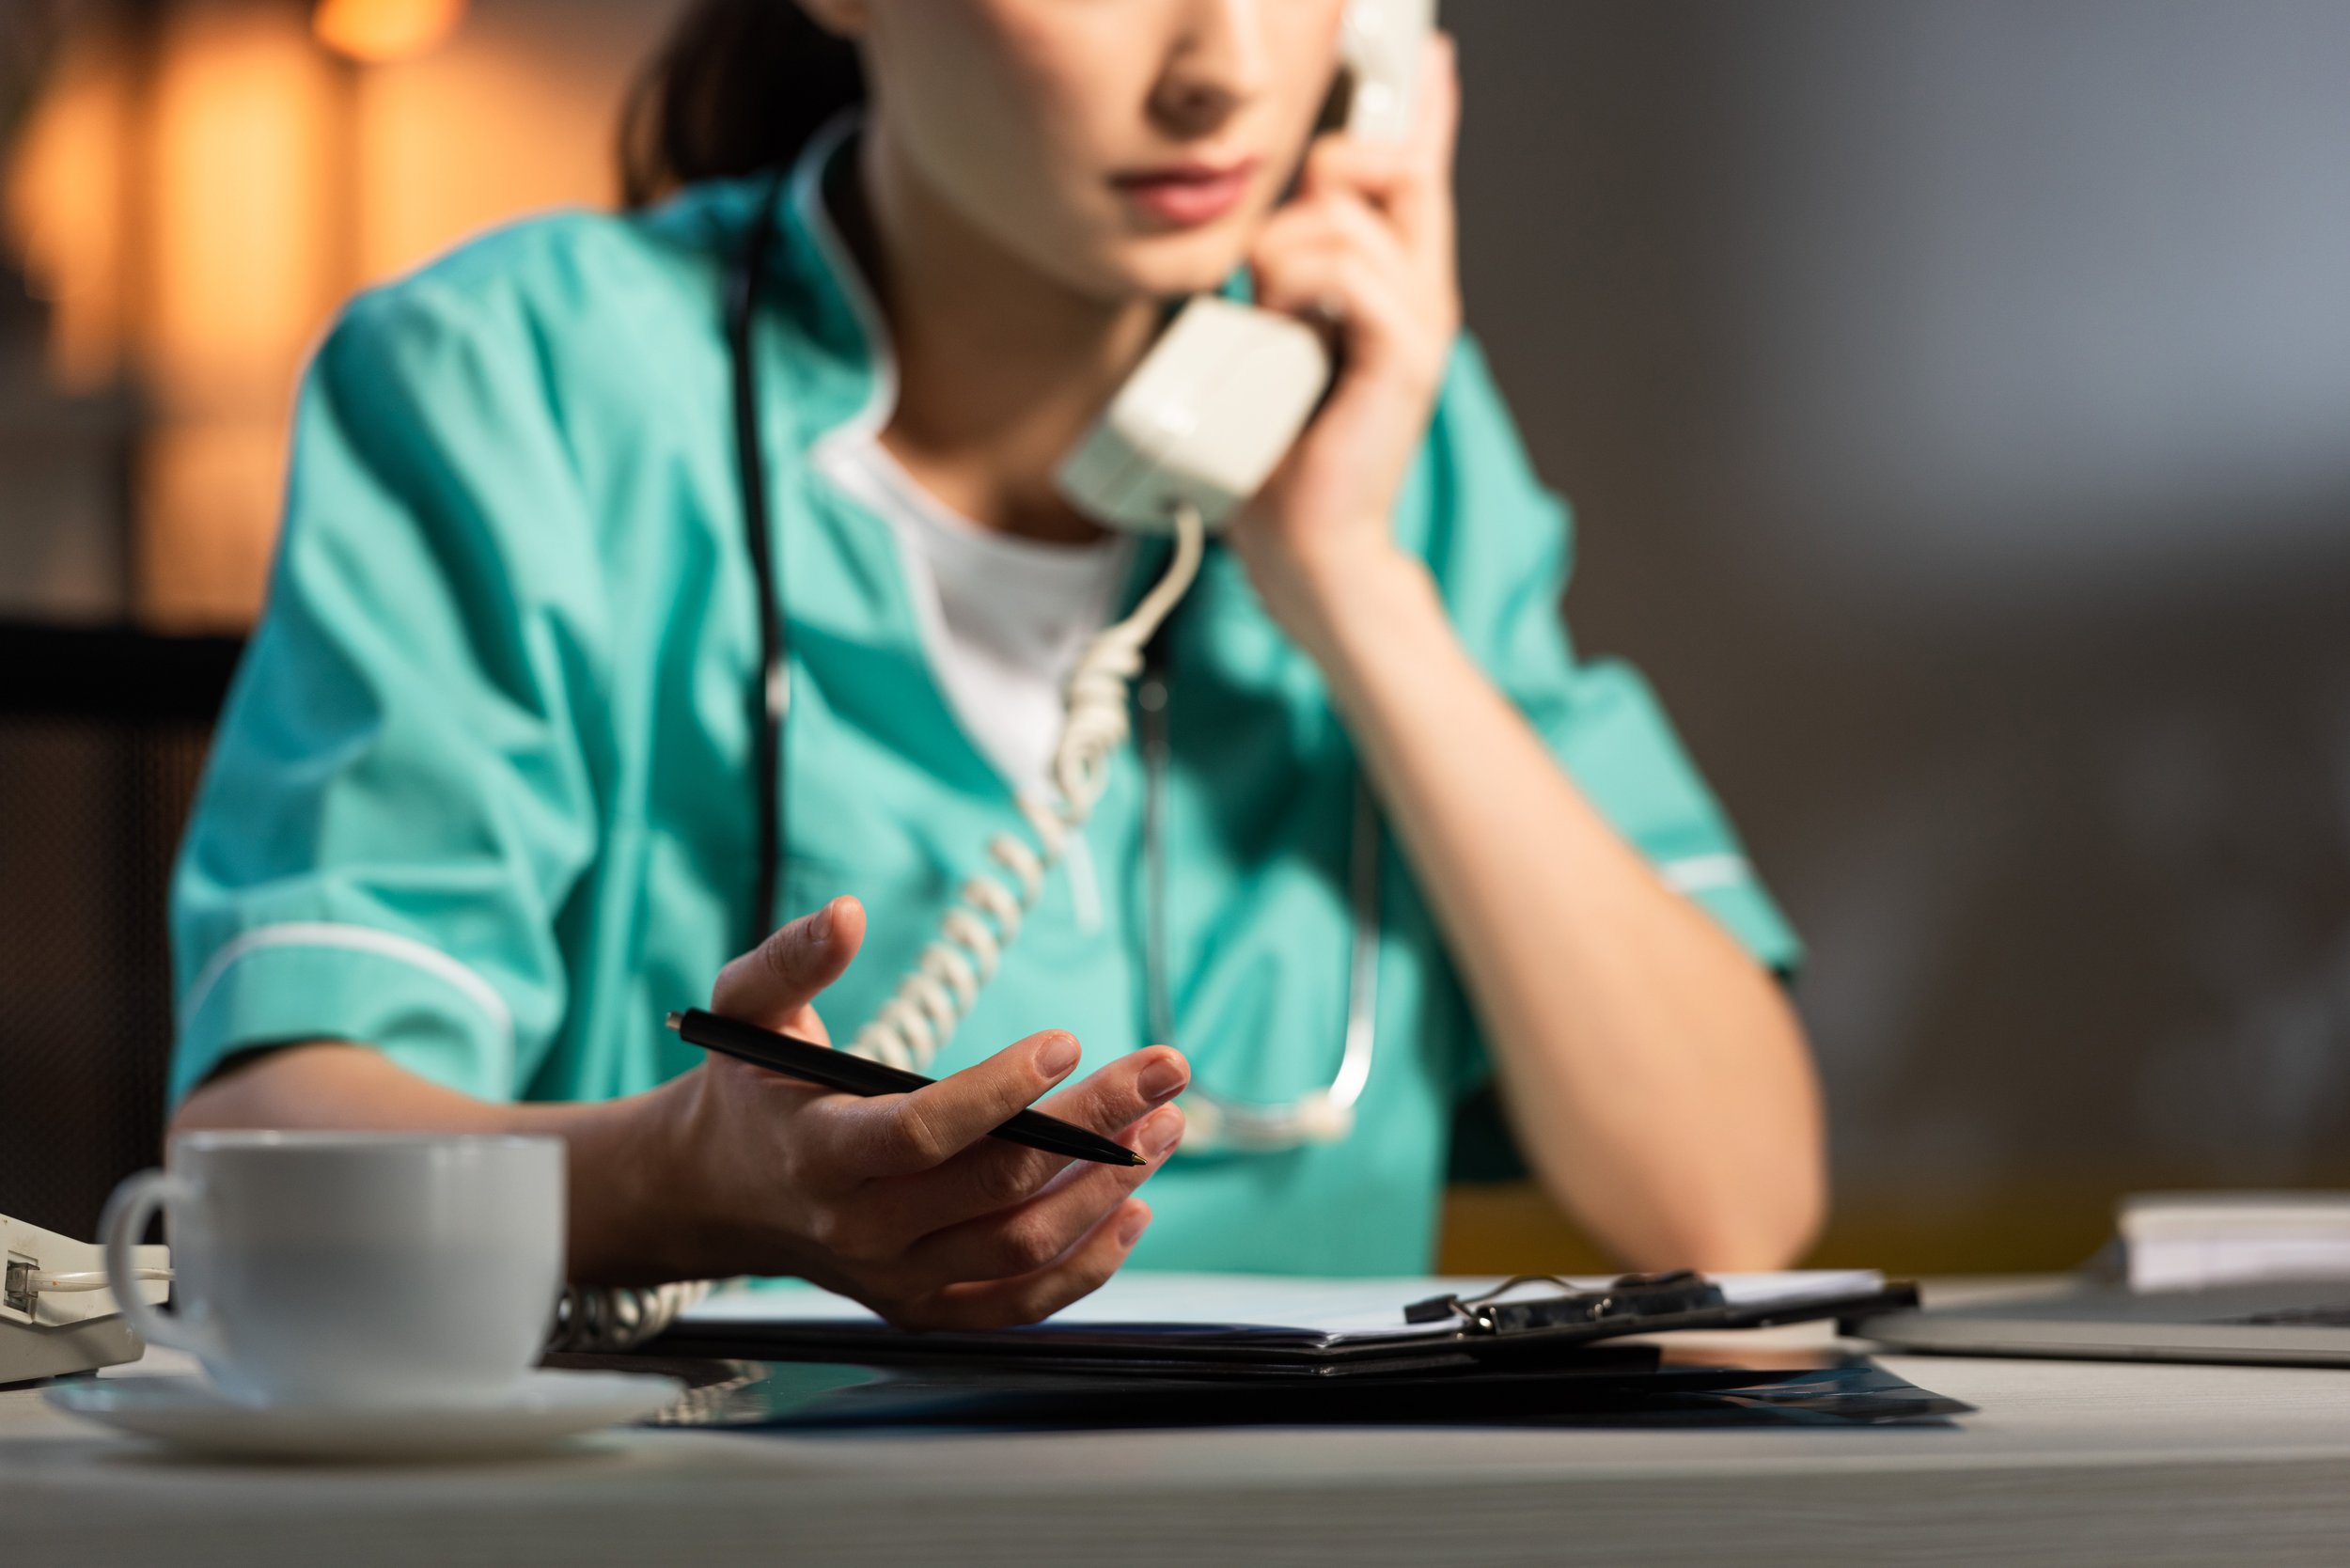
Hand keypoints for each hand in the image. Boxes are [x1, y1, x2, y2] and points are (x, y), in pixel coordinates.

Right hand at [644, 896, 1187, 1329]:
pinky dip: (1087, 1264)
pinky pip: (1020, 1303)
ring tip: (1166, 1125)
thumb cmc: (748, 1089)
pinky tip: (1134, 1206)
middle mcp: (862, 1230)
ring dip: (1110, 1188)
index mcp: (819, 1153)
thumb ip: (792, 957)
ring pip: (1024, 1248)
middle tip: (1164, 1071)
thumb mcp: (746, 1008)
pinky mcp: (925, 1306)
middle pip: (999, 1187)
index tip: (1065, 1039)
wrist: (715, 1193)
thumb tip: (849, 913)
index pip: (926, 1134)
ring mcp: (897, 1279)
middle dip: (1096, 1125)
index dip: (1002, 1090)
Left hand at [1233, 33, 1461, 631]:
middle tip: (1287, 242)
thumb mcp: (1276, 342)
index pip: (1418, 175)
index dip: (1424, 112)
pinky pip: (1345, 268)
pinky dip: (1297, 288)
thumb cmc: (1284, 455)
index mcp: (1396, 290)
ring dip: (1282, 258)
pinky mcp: (1406, 351)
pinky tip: (1287, 330)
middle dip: (1328, 175)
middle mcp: (1421, 294)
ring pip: (1342, 217)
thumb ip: (1287, 281)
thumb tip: (1265, 229)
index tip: (1431, 56)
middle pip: (1388, 169)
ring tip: (1274, 321)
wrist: (1307, 544)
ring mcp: (1420, 321)